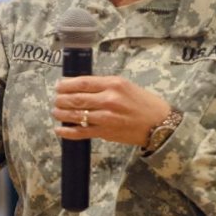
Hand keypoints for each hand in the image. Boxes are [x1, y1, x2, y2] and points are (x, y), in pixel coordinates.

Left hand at [53, 75, 170, 146]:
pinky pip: (81, 132)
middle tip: (56, 99)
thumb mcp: (126, 86)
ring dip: (62, 113)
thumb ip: (105, 86)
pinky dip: (68, 131)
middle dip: (61, 99)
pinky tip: (60, 129)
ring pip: (76, 115)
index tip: (59, 85)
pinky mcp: (105, 132)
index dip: (67, 84)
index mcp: (114, 84)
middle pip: (76, 98)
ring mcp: (106, 117)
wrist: (159, 124)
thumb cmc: (144, 103)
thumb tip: (81, 86)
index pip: (83, 82)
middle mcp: (108, 99)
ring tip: (55, 112)